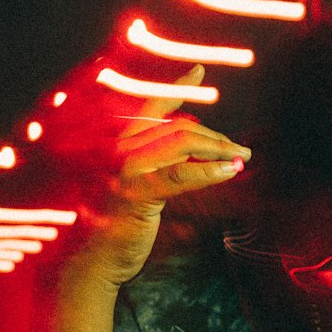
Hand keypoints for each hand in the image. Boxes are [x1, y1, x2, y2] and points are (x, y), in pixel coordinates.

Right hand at [74, 67, 250, 284]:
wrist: (90, 259)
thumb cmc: (115, 226)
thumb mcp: (136, 186)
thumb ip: (157, 163)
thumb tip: (199, 147)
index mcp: (117, 141)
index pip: (152, 106)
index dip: (178, 87)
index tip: (200, 72)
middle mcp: (118, 147)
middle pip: (179, 127)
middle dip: (216, 138)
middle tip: (241, 150)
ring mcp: (125, 167)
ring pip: (183, 142)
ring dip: (219, 150)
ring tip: (240, 160)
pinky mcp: (136, 192)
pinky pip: (182, 173)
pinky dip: (210, 170)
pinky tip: (229, 171)